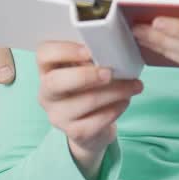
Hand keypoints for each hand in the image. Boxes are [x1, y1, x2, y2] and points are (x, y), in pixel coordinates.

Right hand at [36, 41, 143, 179]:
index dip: (64, 50)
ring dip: (115, 91)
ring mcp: (58, 116)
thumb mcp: (86, 71)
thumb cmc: (89, 90)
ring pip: (86, 101)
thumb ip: (92, 58)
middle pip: (56, 82)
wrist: (90, 129)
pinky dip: (116, 108)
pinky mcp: (75, 133)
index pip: (44, 54)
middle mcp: (47, 94)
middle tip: (110, 72)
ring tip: (134, 85)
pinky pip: (98, 120)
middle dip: (87, 75)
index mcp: (47, 71)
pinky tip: (125, 101)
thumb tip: (115, 47)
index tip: (89, 50)